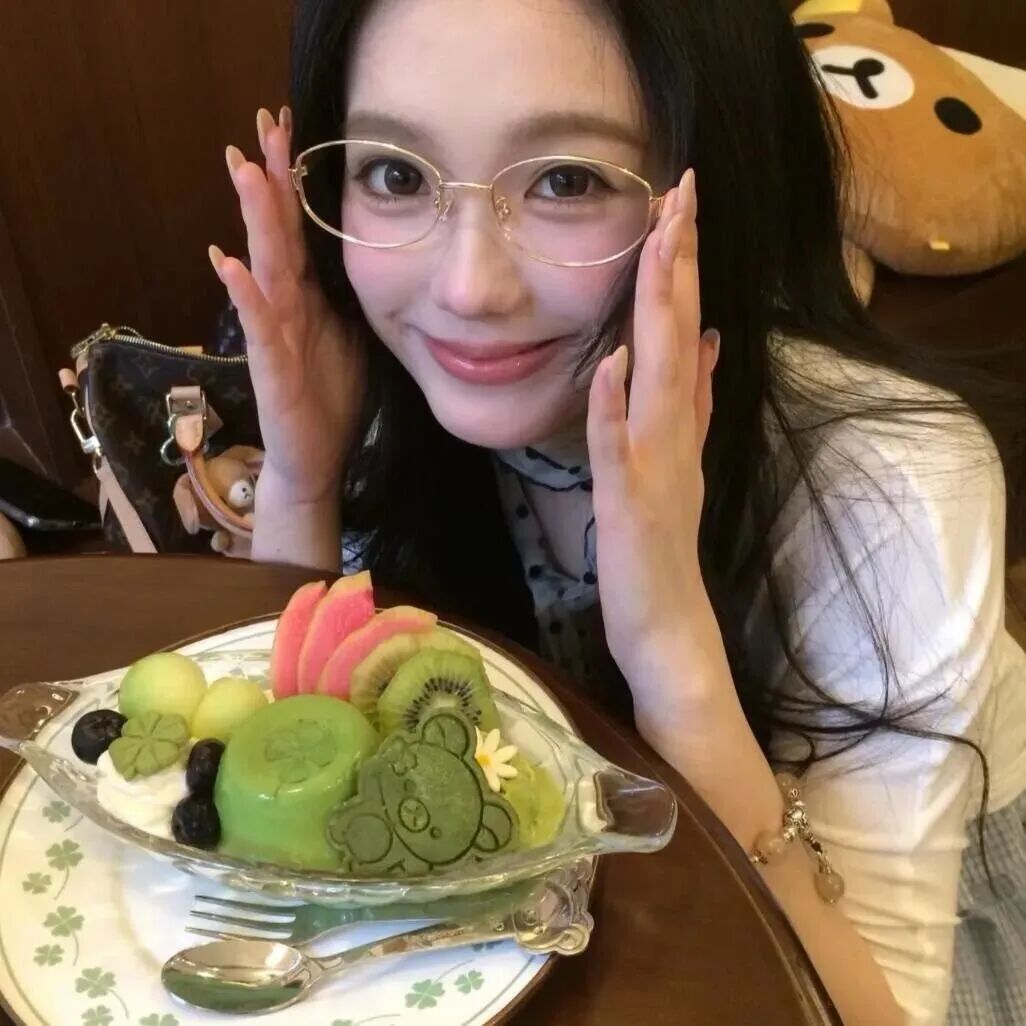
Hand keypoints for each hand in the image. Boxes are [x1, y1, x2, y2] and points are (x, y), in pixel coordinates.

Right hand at [209, 107, 364, 505]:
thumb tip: (361, 254)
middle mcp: (286, 306)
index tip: (288, 130)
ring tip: (245, 171)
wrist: (314, 459)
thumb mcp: (350, 337)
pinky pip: (258, 326)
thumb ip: (345, 296)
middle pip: (277, 234)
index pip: (298, 230)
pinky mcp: (271, 368)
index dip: (293, 182)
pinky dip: (246, 295)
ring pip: (264, 268)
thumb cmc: (329, 399)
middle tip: (263, 126)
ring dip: (254, 221)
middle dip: (270, 181)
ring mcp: (274, 334)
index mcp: (307, 298)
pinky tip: (230, 263)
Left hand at [586, 170, 721, 713]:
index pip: (682, 330)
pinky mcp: (630, 503)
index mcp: (680, 421)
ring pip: (661, 377)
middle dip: (677, 264)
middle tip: (680, 191)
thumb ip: (698, 404)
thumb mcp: (682, 461)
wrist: (668, 622)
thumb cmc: (662, 544)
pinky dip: (617, 406)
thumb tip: (710, 342)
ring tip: (659, 248)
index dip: (680, 266)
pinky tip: (612, 364)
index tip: (677, 203)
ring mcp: (655, 465)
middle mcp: (674, 432)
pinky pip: (619, 448)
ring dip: (658, 314)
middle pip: (678, 336)